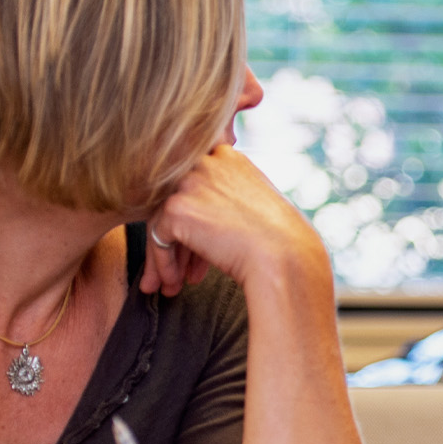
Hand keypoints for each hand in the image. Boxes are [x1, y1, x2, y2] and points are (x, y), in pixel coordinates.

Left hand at [141, 145, 326, 296]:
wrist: (284, 257)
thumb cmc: (282, 240)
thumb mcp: (256, 206)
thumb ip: (229, 200)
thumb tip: (206, 219)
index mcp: (228, 158)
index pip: (197, 187)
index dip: (197, 222)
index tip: (203, 249)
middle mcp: (206, 162)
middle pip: (177, 203)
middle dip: (178, 242)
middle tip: (178, 272)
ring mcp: (189, 182)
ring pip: (162, 221)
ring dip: (166, 256)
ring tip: (169, 285)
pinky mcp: (176, 208)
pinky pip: (158, 238)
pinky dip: (162, 263)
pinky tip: (174, 282)